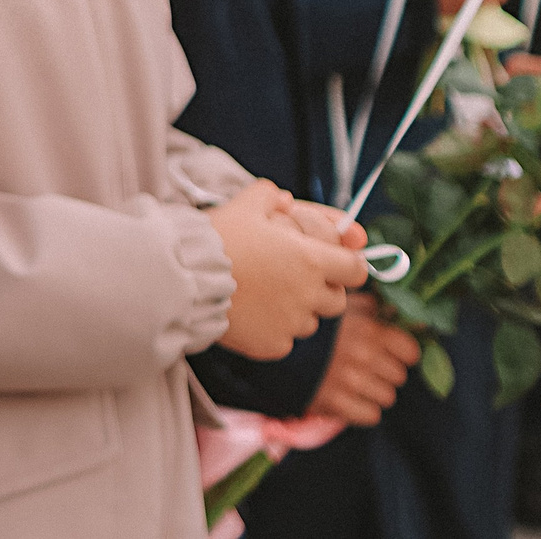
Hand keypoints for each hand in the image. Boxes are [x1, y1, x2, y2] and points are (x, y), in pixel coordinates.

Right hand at [208, 180, 363, 358]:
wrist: (184, 277)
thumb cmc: (217, 238)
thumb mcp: (244, 204)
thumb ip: (271, 195)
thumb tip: (286, 200)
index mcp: (311, 259)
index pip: (356, 269)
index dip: (347, 265)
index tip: (331, 263)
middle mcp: (308, 294)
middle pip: (337, 299)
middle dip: (321, 289)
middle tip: (290, 278)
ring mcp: (292, 323)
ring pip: (310, 321)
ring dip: (297, 310)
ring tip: (265, 296)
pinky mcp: (273, 345)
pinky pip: (285, 340)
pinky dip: (273, 330)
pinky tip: (251, 314)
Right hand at [305, 292, 419, 426]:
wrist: (266, 339)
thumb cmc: (307, 319)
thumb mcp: (338, 303)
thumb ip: (371, 307)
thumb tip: (402, 314)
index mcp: (367, 328)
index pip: (410, 351)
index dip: (401, 352)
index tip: (387, 352)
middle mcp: (363, 355)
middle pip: (398, 376)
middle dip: (384, 372)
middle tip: (365, 366)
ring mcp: (349, 381)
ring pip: (387, 397)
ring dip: (374, 391)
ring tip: (355, 382)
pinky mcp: (335, 403)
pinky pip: (371, 415)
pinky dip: (362, 409)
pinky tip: (347, 397)